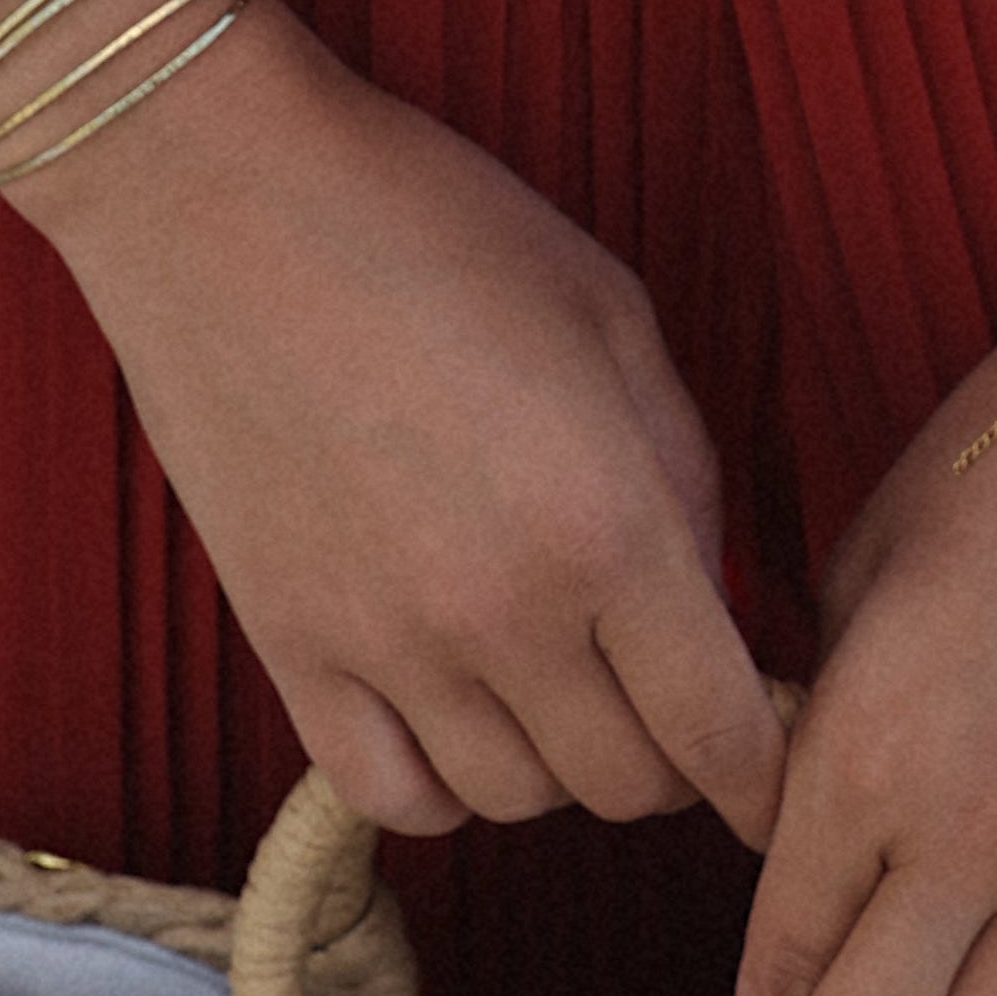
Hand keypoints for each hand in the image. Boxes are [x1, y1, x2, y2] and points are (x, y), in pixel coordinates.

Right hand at [27, 0, 789, 852]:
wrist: (222, 194)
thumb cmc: (433, 223)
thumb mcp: (611, 315)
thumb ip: (682, 472)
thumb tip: (709, 600)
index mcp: (606, 525)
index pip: (722, 733)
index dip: (766, 775)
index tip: (774, 771)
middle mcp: (503, 614)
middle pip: (626, 783)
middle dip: (672, 752)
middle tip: (665, 685)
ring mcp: (385, 645)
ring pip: (514, 801)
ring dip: (558, 758)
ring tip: (558, 676)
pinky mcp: (287, 647)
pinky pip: (391, 797)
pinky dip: (442, 780)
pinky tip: (457, 708)